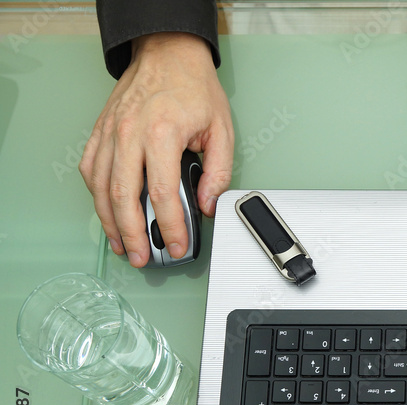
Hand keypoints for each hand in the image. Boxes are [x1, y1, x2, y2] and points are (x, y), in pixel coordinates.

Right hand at [79, 32, 233, 266]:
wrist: (168, 53)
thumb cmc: (194, 88)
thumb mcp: (222, 129)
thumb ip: (218, 171)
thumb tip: (206, 205)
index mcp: (162, 134)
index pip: (162, 193)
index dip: (170, 226)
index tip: (178, 244)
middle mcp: (130, 133)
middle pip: (124, 196)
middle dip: (134, 234)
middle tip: (144, 257)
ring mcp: (110, 132)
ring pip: (102, 187)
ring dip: (110, 221)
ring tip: (124, 245)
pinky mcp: (100, 131)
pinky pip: (92, 169)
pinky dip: (98, 196)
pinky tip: (108, 213)